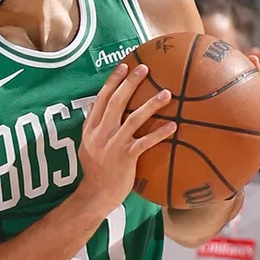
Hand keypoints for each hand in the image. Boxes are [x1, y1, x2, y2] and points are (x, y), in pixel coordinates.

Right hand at [78, 63, 176, 213]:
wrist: (96, 193)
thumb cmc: (94, 170)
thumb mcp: (86, 144)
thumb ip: (92, 125)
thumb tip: (95, 105)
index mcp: (91, 128)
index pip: (101, 98)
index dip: (112, 81)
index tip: (124, 66)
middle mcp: (101, 132)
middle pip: (116, 102)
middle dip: (130, 83)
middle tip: (145, 68)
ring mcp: (113, 144)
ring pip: (133, 118)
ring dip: (151, 104)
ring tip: (167, 93)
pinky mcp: (126, 157)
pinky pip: (146, 141)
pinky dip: (159, 132)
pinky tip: (173, 125)